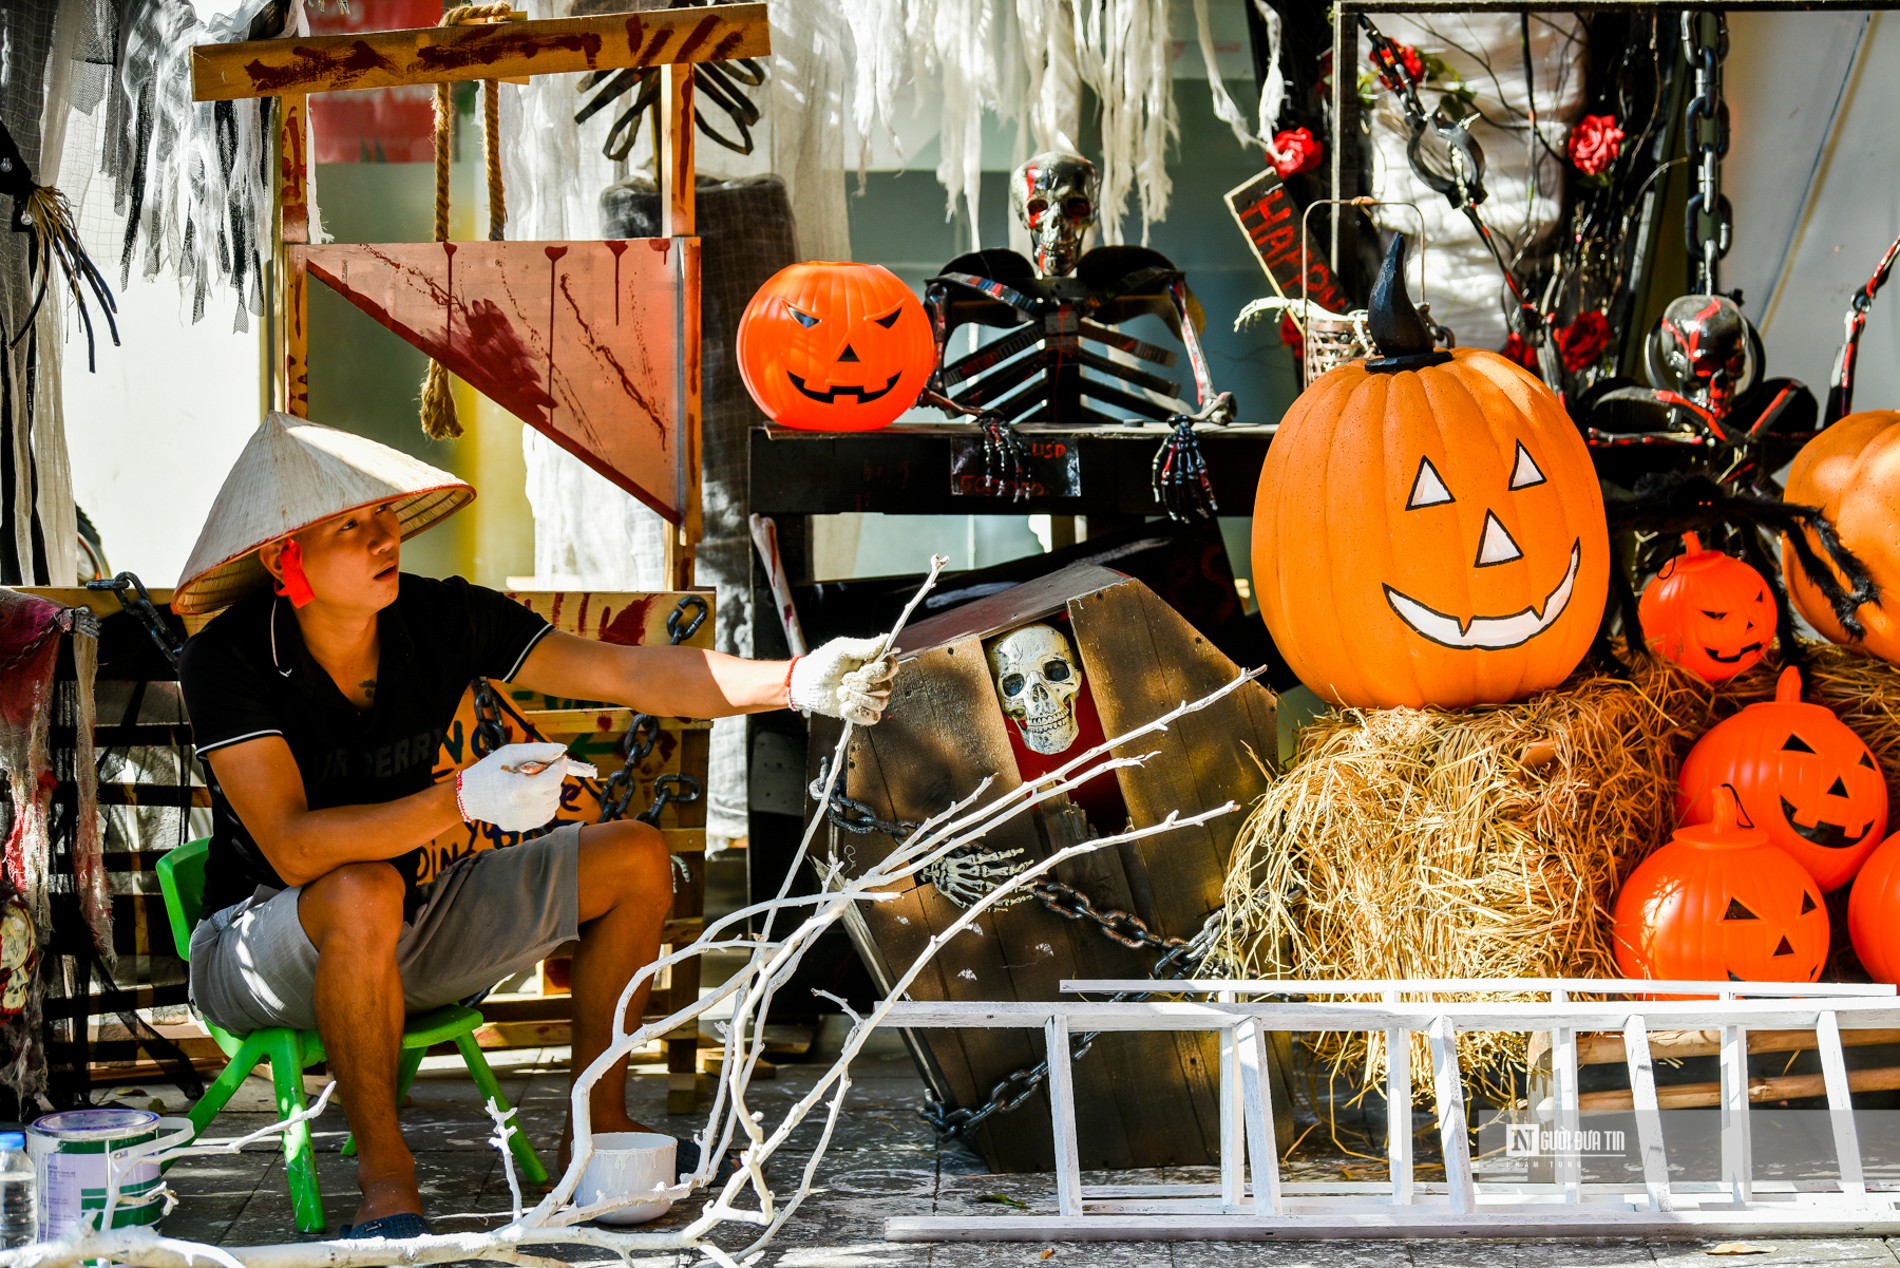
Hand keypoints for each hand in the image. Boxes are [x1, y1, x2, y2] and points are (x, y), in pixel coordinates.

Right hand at [454, 742, 572, 831]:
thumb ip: (539, 751)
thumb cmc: (490, 770)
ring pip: (554, 803)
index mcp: (517, 789)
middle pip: (555, 790)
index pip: (553, 780)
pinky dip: (543, 803)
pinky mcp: (523, 827)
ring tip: (530, 784)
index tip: (559, 760)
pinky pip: (547, 813)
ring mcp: (523, 821)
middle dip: (551, 778)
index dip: (560, 768)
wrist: (470, 795)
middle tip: (537, 771)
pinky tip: (528, 796)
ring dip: (548, 791)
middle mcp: (522, 808)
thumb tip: (562, 750)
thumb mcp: (511, 753)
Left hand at [789, 636, 898, 725]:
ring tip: (841, 692)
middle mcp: (874, 680)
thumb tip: (886, 639)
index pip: (891, 668)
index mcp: (873, 662)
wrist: (806, 684)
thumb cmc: (822, 663)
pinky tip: (844, 706)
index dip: (879, 673)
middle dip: (862, 686)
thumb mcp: (842, 649)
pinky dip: (856, 712)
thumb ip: (865, 646)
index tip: (862, 672)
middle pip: (886, 688)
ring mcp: (869, 697)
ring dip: (857, 698)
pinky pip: (872, 717)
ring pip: (879, 703)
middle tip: (844, 680)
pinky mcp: (862, 712)